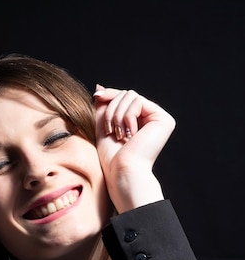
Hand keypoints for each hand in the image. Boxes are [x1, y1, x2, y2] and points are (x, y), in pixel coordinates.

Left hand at [93, 86, 175, 212]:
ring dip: (117, 114)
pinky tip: (130, 134)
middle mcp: (152, 119)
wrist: (123, 171)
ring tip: (118, 134)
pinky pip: (138, 101)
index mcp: (140, 121)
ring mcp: (159, 119)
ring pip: (131, 95)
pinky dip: (127, 116)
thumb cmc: (112, 157)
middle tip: (110, 130)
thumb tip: (100, 87)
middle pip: (127, 94)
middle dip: (112, 109)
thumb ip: (104, 107)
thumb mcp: (104, 126)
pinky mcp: (163, 120)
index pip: (124, 98)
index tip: (96, 97)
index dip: (110, 96)